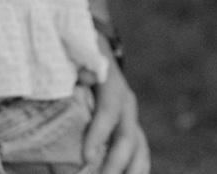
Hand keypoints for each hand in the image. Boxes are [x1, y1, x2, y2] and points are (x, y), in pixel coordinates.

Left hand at [81, 54, 150, 173]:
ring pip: (139, 151)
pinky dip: (135, 170)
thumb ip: (80, 66)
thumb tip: (85, 76)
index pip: (108, 111)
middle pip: (126, 138)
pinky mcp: (132, 133)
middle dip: (114, 163)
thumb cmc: (79, 59)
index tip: (86, 156)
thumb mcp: (77, 56)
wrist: (97, 55)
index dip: (99, 133)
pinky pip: (139, 156)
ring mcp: (132, 120)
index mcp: (113, 85)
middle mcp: (127, 105)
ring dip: (130, 172)